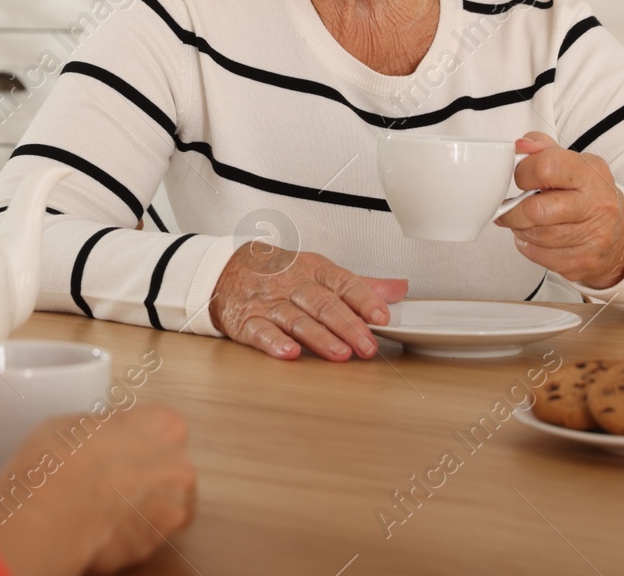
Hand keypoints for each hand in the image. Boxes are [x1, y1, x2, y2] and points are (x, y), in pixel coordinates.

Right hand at [0, 405, 195, 575]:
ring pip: (162, 505)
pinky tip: (102, 526)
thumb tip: (105, 437)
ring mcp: (172, 510)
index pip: (163, 427)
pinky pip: (144, 535)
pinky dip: (128, 533)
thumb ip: (109, 429)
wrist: (51, 514)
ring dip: (140, 505)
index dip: (137, 438)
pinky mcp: (155, 546)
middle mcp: (178, 466)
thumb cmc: (60, 461)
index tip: (118, 445)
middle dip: (145, 474)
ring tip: (104, 505)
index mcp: (164, 426)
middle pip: (169, 468)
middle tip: (110, 477)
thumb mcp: (78, 422)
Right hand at [208, 242, 407, 360]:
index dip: (363, 299)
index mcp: (313, 270)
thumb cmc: (278, 273)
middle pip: (322, 304)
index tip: (382, 315)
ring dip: (319, 337)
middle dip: (347, 325)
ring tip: (340, 353)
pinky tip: (289, 353)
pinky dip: (274, 343)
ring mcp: (269, 303)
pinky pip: (260, 331)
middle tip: (367, 345)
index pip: (342, 282)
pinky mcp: (246, 321)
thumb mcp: (318, 271)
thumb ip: (358, 285)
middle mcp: (292, 285)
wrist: (224, 270)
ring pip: (296, 319)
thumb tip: (398, 290)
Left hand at [494, 131, 623, 288]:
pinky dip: (529, 245)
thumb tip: (520, 145)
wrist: (623, 236)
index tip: (521, 178)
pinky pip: (537, 255)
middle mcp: (596, 205)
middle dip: (513, 210)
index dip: (523, 173)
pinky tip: (538, 237)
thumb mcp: (574, 164)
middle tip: (509, 208)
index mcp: (591, 173)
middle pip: (536, 210)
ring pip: (534, 235)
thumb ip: (543, 149)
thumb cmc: (589, 196)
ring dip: (520, 228)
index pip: (546, 167)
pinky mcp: (583, 261)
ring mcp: (593, 236)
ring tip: (527, 221)